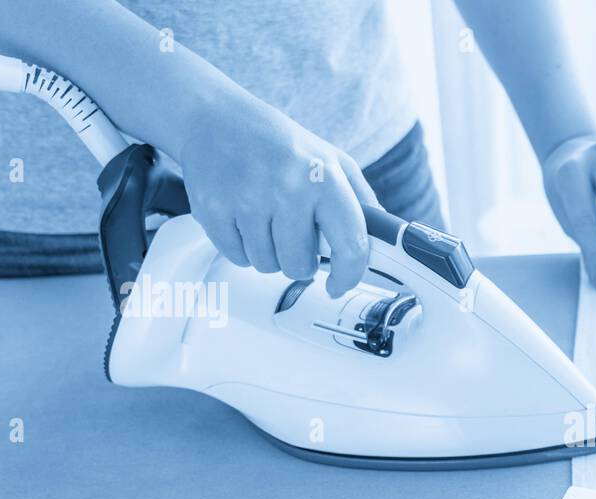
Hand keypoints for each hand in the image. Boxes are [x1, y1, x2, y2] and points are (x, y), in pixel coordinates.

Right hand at [177, 97, 377, 297]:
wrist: (214, 118)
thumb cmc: (278, 143)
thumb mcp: (331, 159)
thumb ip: (361, 200)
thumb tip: (382, 241)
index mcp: (324, 176)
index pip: (350, 245)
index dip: (349, 275)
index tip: (340, 283)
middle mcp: (287, 187)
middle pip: (301, 266)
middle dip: (300, 259)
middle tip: (292, 232)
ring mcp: (247, 199)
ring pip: (268, 265)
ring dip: (269, 252)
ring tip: (265, 218)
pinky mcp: (213, 209)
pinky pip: (238, 257)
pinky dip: (242, 246)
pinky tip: (243, 217)